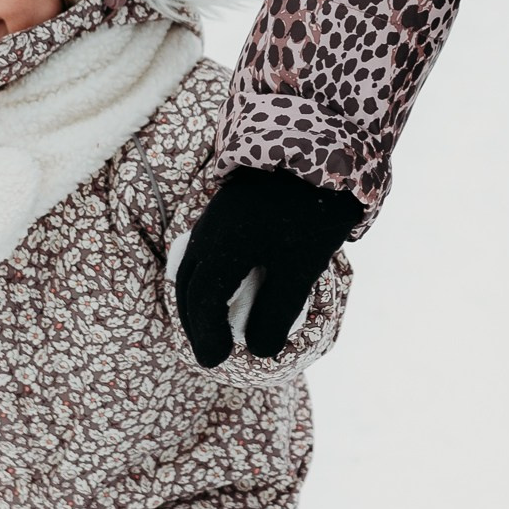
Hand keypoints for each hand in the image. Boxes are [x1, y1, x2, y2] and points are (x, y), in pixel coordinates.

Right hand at [174, 168, 361, 368]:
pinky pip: (202, 251)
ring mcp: (215, 217)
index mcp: (222, 249)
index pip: (202, 302)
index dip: (206, 335)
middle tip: (209, 351)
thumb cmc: (311, 210)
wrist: (320, 147)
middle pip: (188, 285)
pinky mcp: (227, 208)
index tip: (216, 361)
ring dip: (196, 299)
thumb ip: (277, 312)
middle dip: (195, 322)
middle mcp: (209, 233)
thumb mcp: (300, 268)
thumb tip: (258, 351)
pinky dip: (204, 277)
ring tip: (210, 324)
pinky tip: (222, 285)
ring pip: (192, 266)